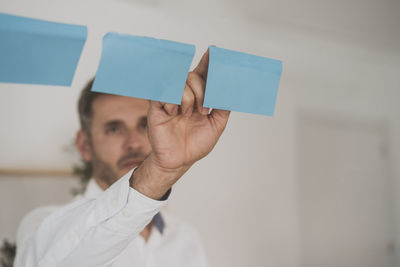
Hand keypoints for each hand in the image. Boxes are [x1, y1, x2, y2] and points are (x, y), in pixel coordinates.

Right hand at [131, 49, 229, 198]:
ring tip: (187, 115)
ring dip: (188, 99)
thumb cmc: (196, 143)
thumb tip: (231, 89)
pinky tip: (172, 113)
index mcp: (199, 96)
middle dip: (202, 91)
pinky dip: (172, 102)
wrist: (178, 160)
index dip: (209, 61)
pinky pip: (165, 92)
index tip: (215, 50)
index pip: (204, 73)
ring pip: (180, 82)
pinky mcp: (157, 105)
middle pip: (193, 76)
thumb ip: (223, 106)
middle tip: (204, 110)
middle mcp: (184, 93)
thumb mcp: (217, 124)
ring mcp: (170, 98)